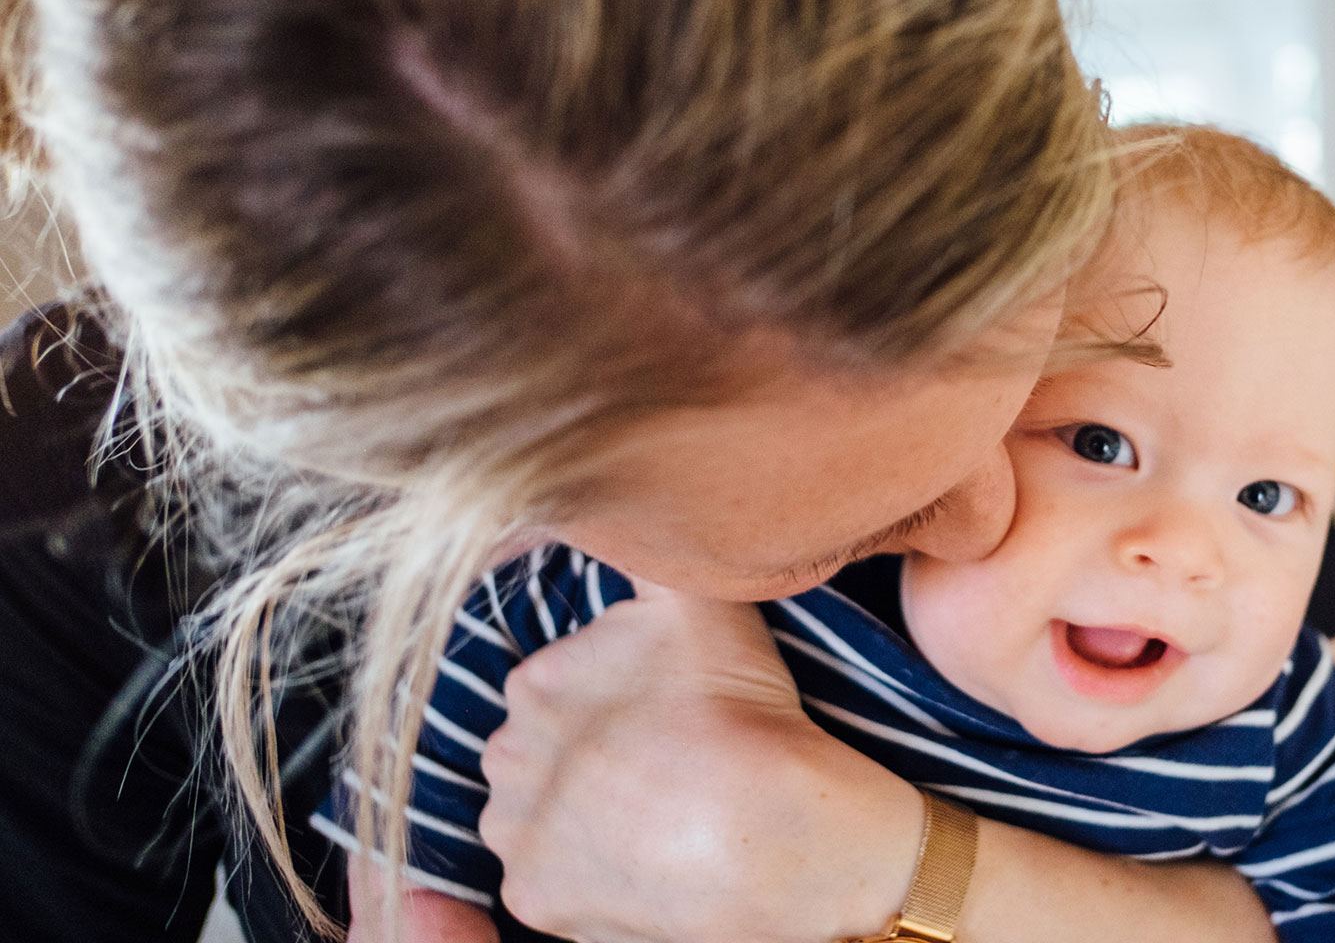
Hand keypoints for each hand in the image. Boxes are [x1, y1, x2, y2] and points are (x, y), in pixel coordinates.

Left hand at [478, 583, 923, 942]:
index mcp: (535, 681)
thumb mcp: (695, 597)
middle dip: (587, 758)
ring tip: (656, 813)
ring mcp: (518, 832)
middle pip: (540, 754)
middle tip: (660, 762)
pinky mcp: (536, 898)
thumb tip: (610, 498)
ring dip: (581, 815)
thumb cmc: (737, 710)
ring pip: (540, 818)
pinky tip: (644, 859)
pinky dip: (590, 875)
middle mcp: (506, 755)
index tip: (663, 714)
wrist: (765, 828)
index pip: (558, 687)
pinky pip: (553, 883)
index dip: (614, 701)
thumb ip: (645, 548)